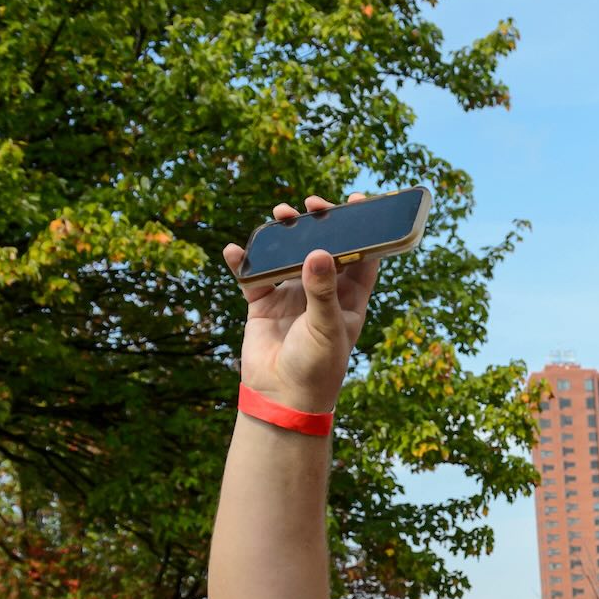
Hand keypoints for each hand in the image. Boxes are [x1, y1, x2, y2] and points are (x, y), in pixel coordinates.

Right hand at [221, 194, 381, 415]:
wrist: (282, 397)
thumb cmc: (316, 368)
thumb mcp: (325, 328)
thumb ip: (322, 291)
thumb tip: (318, 252)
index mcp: (349, 298)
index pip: (362, 256)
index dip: (363, 229)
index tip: (355, 202)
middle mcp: (322, 291)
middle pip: (323, 246)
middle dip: (317, 222)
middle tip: (310, 204)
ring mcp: (292, 295)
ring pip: (288, 254)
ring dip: (282, 233)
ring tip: (278, 215)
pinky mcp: (263, 302)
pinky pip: (252, 274)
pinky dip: (243, 260)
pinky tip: (234, 249)